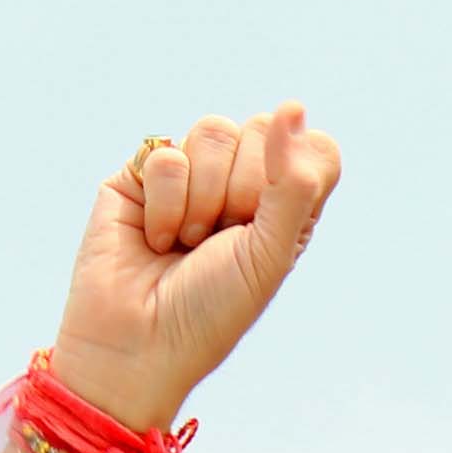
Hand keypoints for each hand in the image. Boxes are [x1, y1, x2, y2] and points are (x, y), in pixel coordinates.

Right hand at [48, 104, 341, 434]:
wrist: (137, 345)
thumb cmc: (210, 314)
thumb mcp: (269, 255)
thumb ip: (293, 183)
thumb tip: (292, 106)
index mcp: (283, 208)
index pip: (314, 149)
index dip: (297, 163)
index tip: (274, 204)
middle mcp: (239, 185)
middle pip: (260, 129)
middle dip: (242, 189)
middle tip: (221, 240)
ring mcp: (189, 176)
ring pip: (212, 130)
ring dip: (203, 198)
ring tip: (186, 243)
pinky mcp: (141, 176)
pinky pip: (165, 153)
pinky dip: (164, 204)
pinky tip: (155, 240)